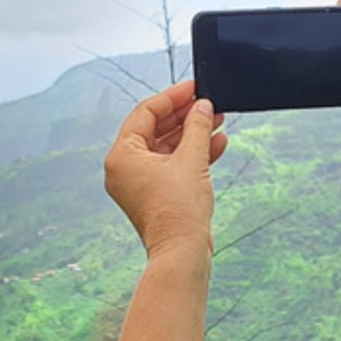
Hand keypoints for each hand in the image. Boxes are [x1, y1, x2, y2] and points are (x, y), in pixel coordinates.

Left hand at [104, 80, 227, 256]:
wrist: (183, 252)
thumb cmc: (179, 211)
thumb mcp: (192, 159)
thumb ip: (197, 127)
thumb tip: (203, 106)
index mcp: (122, 156)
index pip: (145, 113)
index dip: (172, 97)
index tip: (194, 88)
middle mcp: (125, 168)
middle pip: (156, 129)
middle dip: (186, 116)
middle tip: (209, 104)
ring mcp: (139, 183)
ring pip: (167, 148)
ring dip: (193, 134)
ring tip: (218, 121)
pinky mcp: (156, 195)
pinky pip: (172, 166)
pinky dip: (192, 155)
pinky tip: (217, 144)